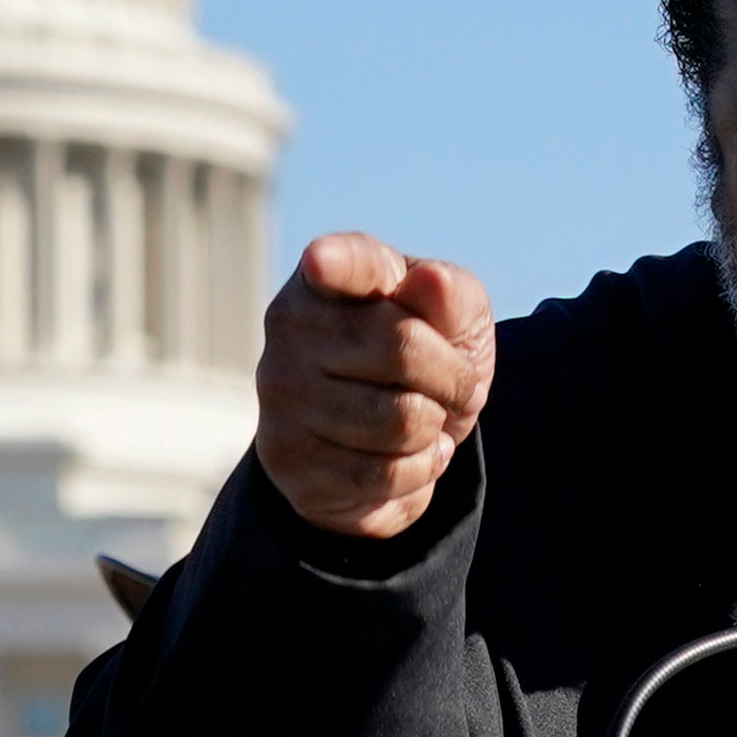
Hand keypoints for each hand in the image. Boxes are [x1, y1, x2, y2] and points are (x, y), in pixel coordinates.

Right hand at [256, 233, 494, 542]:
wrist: (394, 432)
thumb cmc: (424, 352)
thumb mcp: (455, 315)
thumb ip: (450, 295)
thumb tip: (431, 282)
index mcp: (325, 279)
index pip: (339, 264)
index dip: (335, 263)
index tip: (321, 261)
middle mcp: (289, 331)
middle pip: (404, 350)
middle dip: (454, 379)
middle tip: (453, 386)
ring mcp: (280, 399)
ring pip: (402, 422)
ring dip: (436, 429)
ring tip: (423, 419)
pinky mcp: (289, 463)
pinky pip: (386, 475)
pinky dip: (420, 470)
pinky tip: (405, 454)